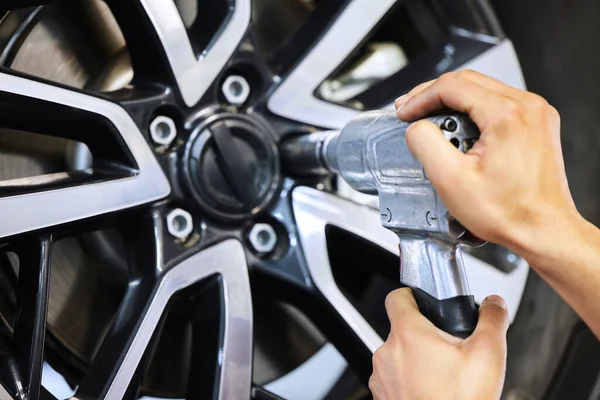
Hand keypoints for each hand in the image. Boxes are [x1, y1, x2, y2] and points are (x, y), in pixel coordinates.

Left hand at [369, 288, 508, 399]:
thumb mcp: (487, 355)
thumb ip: (491, 321)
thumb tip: (495, 304)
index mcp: (407, 334)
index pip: (398, 296)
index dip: (412, 294)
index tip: (425, 300)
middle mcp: (386, 352)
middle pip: (402, 328)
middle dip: (425, 334)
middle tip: (449, 348)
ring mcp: (381, 376)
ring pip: (398, 354)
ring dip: (416, 358)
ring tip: (444, 373)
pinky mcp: (382, 396)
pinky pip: (394, 377)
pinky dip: (410, 379)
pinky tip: (433, 390)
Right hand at [395, 70, 578, 258]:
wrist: (543, 230)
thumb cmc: (508, 212)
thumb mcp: (451, 180)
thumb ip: (425, 144)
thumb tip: (416, 127)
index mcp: (507, 114)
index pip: (451, 86)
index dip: (420, 97)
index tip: (404, 112)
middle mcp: (527, 107)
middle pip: (468, 81)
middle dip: (432, 94)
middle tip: (410, 109)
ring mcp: (536, 114)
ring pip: (483, 89)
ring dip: (452, 101)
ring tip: (430, 120)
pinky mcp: (537, 124)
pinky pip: (498, 103)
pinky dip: (472, 110)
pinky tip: (458, 128)